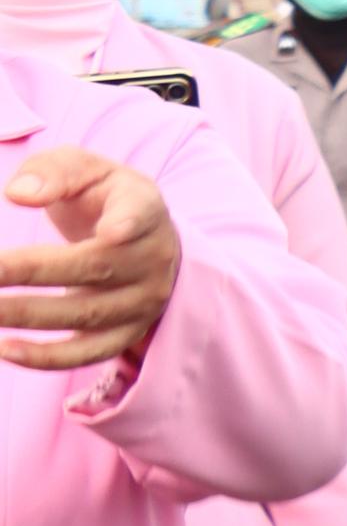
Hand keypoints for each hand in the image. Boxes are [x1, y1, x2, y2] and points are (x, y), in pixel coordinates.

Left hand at [0, 147, 181, 369]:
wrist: (143, 238)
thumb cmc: (102, 197)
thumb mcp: (83, 169)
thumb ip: (52, 172)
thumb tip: (18, 194)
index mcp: (144, 208)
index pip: (139, 215)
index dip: (128, 224)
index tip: (112, 232)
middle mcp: (152, 259)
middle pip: (93, 268)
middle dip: (30, 272)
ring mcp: (144, 301)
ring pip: (86, 315)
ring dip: (26, 316)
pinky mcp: (127, 333)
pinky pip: (89, 352)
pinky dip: (48, 357)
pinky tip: (5, 350)